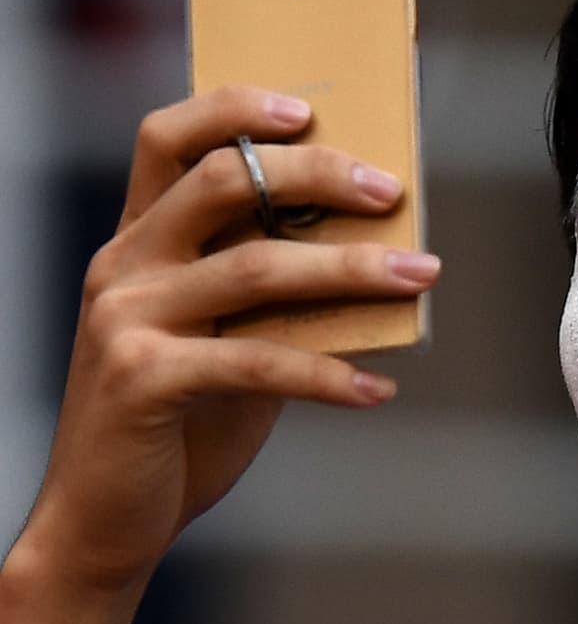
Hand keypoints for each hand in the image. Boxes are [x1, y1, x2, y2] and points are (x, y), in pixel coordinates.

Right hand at [0, 87, 439, 623]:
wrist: (108, 516)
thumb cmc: (183, 414)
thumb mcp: (225, 332)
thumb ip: (271, 284)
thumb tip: (374, 243)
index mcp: (138, 238)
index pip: (169, 137)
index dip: (234, 107)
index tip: (307, 109)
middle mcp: (123, 264)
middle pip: (220, 180)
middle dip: (316, 174)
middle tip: (391, 192)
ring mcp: (126, 319)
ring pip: (254, 267)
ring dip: (351, 270)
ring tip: (422, 275)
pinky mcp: (142, 380)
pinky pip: (256, 362)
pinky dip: (327, 374)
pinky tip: (377, 389)